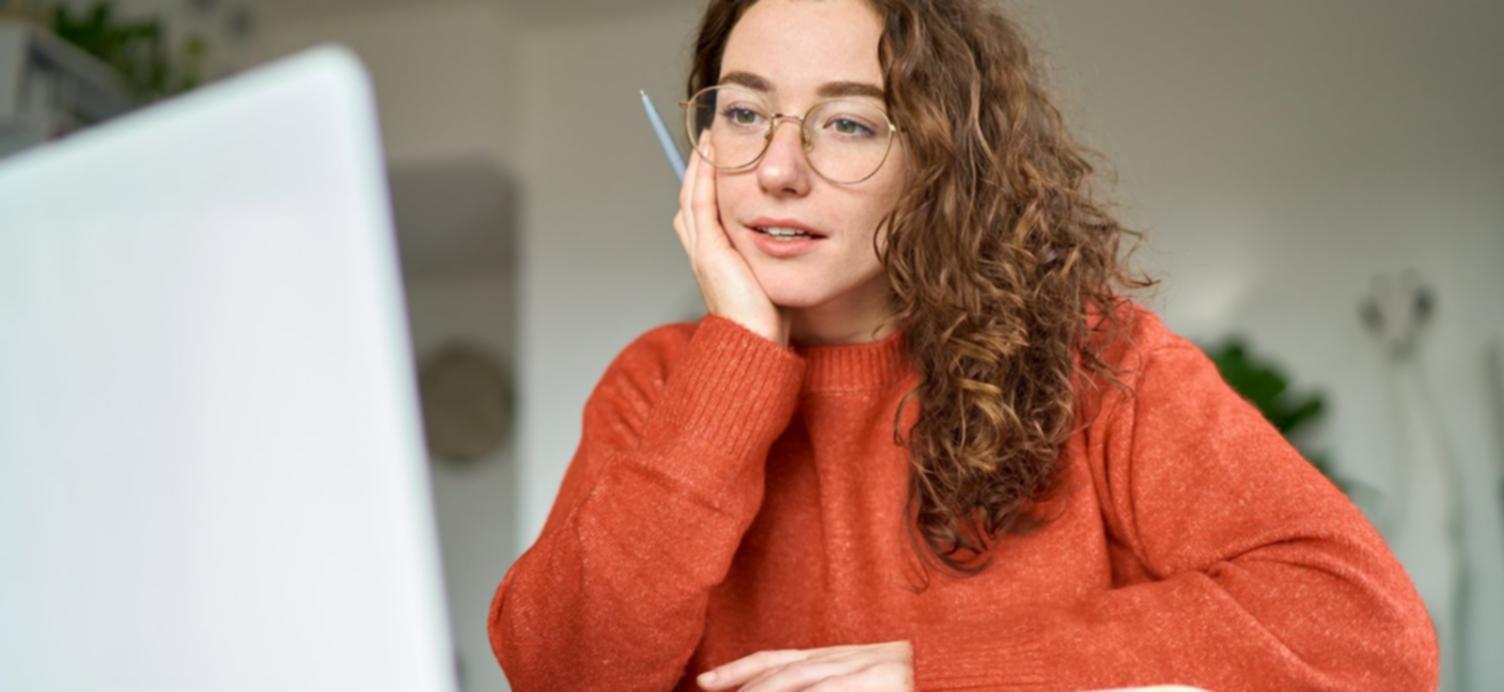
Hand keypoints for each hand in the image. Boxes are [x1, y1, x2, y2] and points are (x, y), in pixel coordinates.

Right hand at [673, 135, 790, 345]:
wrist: (757, 342)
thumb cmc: (769, 319)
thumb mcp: (771, 278)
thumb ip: (773, 256)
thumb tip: (793, 241)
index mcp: (713, 257)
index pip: (702, 211)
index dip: (706, 183)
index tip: (718, 159)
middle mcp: (701, 251)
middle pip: (690, 198)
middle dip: (698, 167)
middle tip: (708, 140)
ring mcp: (701, 250)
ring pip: (691, 195)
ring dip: (699, 164)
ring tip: (708, 139)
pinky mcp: (709, 250)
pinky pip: (700, 203)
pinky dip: (702, 176)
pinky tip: (710, 154)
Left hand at [696, 640, 913, 691]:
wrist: (964, 671)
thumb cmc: (919, 683)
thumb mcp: (861, 684)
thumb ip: (828, 682)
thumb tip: (779, 686)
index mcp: (842, 657)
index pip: (780, 659)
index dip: (740, 669)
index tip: (705, 682)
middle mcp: (851, 657)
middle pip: (784, 669)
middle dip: (743, 684)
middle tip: (710, 687)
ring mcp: (870, 669)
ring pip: (802, 679)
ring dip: (765, 689)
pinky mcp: (884, 682)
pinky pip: (829, 688)